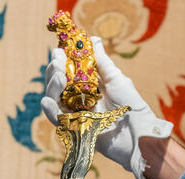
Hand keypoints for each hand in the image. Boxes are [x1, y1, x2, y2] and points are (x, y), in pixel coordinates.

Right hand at [41, 36, 172, 178]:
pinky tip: (47, 100)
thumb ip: (102, 62)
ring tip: (59, 76)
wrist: (137, 134)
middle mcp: (80, 99)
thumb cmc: (131, 106)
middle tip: (57, 61)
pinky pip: (57, 119)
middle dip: (54, 70)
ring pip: (55, 99)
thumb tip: (93, 39)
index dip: (62, 60)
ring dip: (52, 86)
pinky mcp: (74, 130)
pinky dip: (50, 110)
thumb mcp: (117, 80)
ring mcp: (76, 114)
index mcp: (89, 86)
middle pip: (58, 84)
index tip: (59, 50)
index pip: (69, 71)